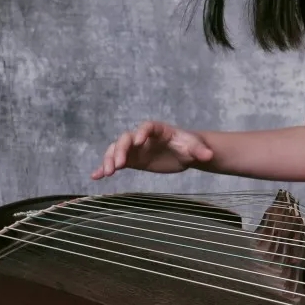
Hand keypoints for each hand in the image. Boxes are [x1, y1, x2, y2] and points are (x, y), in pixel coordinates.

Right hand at [90, 120, 212, 179]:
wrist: (186, 153)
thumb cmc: (190, 146)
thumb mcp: (196, 148)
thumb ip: (201, 151)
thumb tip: (209, 156)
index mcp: (159, 129)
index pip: (147, 127)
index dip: (142, 132)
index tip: (139, 141)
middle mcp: (142, 137)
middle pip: (126, 138)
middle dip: (120, 150)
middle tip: (118, 165)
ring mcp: (135, 148)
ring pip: (116, 149)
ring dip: (109, 159)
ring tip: (107, 173)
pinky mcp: (132, 160)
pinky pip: (115, 162)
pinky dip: (104, 168)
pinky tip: (96, 177)